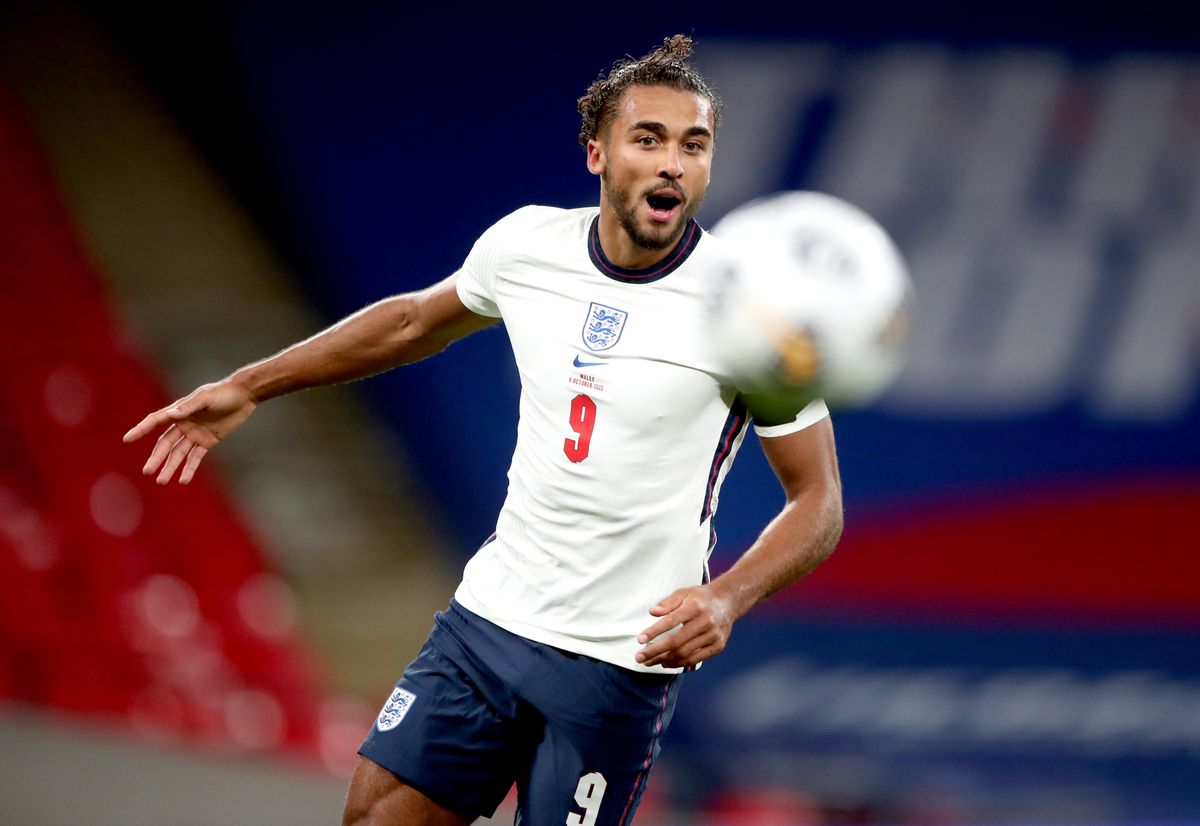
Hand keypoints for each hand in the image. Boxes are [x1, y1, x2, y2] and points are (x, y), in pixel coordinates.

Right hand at [123, 380, 256, 484]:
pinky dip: (189, 468)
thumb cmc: (224, 392)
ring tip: (162, 481)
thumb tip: (171, 414)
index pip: (156, 421)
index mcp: (180, 411)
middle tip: (147, 471)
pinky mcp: (208, 441)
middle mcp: (184, 424)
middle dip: (156, 458)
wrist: (244, 395)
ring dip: (170, 466)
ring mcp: (195, 434)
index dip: (141, 429)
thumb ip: (189, 407)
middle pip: (165, 443)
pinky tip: (183, 480)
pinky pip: (196, 457)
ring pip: (178, 454)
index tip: (127, 439)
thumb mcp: (207, 398)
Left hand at [635, 584, 737, 668]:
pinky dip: (679, 663)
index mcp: (695, 606)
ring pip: (685, 653)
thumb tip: (652, 612)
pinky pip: (695, 660)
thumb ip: (667, 603)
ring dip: (664, 660)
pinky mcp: (718, 646)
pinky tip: (666, 662)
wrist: (728, 601)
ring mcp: (713, 636)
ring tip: (649, 661)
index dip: (654, 631)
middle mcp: (706, 622)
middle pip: (676, 641)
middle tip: (639, 657)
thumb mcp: (684, 593)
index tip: (640, 640)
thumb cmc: (701, 598)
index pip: (671, 621)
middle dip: (655, 651)